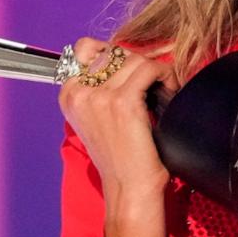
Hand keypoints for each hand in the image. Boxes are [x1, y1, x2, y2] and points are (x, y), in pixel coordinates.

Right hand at [58, 37, 178, 236]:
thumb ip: (100, 87)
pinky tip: (169, 92)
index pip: (86, 47)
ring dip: (154, 71)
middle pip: (115, 51)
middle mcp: (78, 93)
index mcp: (68, 95)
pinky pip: (149, 69)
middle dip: (138, 63)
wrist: (129, 189)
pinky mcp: (122, 103)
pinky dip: (165, 76)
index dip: (116, 54)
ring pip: (134, 59)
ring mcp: (98, 97)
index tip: (133, 71)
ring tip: (162, 91)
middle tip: (153, 83)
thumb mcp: (98, 118)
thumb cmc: (120, 156)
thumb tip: (123, 55)